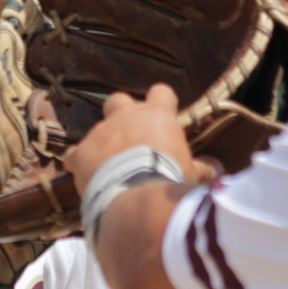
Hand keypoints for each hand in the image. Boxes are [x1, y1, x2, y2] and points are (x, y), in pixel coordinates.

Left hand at [66, 84, 213, 192]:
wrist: (138, 197)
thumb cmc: (171, 181)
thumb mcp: (191, 173)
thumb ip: (201, 168)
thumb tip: (215, 170)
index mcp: (157, 115)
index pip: (161, 91)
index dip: (161, 101)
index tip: (163, 116)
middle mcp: (125, 116)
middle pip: (118, 100)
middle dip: (121, 113)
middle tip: (129, 137)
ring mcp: (100, 133)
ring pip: (95, 128)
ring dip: (101, 143)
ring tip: (109, 166)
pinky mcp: (81, 152)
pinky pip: (73, 153)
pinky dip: (78, 162)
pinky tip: (83, 175)